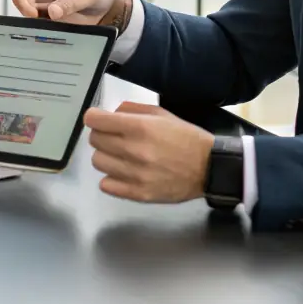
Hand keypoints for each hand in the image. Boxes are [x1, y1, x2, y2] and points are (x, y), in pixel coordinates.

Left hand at [84, 101, 214, 203]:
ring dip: (106, 156)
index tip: (97, 119)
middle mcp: (134, 150)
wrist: (209, 168)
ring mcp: (135, 175)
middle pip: (95, 140)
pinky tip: (123, 173)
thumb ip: (133, 110)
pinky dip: (111, 178)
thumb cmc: (186, 137)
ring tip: (121, 156)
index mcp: (140, 128)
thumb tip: (110, 113)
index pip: (96, 121)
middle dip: (101, 135)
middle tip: (114, 136)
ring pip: (97, 162)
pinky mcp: (138, 193)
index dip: (94, 117)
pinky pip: (106, 185)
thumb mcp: (163, 114)